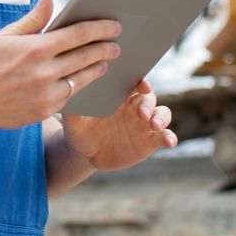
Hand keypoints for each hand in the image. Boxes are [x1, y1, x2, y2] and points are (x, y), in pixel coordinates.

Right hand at [0, 0, 120, 129]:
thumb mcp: (7, 35)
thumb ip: (35, 18)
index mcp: (36, 48)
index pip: (78, 35)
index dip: (100, 29)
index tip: (114, 26)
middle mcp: (44, 72)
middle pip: (86, 57)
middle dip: (105, 49)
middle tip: (117, 45)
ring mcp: (45, 94)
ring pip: (82, 79)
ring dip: (97, 69)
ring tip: (104, 63)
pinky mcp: (44, 111)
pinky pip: (69, 97)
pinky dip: (78, 87)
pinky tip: (83, 81)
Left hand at [60, 77, 176, 170]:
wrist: (85, 154)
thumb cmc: (79, 131)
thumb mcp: (73, 122)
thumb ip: (72, 110)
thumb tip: (65, 93)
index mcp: (118, 96)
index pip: (133, 82)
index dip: (140, 81)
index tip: (141, 85)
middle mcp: (134, 106)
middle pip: (148, 97)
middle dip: (147, 102)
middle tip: (140, 112)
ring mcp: (144, 124)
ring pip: (162, 113)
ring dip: (161, 117)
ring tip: (154, 125)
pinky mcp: (150, 141)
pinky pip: (165, 136)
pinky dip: (170, 137)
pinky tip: (169, 141)